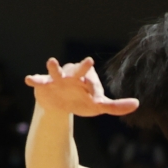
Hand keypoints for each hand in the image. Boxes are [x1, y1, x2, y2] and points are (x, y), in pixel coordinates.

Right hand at [23, 56, 138, 117]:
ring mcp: (57, 79)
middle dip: (83, 67)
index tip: (95, 99)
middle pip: (78, 70)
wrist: (59, 105)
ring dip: (54, 67)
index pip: (93, 83)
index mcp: (87, 79)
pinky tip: (29, 79)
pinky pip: (38, 80)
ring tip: (51, 61)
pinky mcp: (44, 84)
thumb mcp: (99, 105)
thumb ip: (116, 106)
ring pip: (56, 71)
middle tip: (90, 61)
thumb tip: (137, 104)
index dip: (95, 90)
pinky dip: (34, 79)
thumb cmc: (81, 101)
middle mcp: (72, 76)